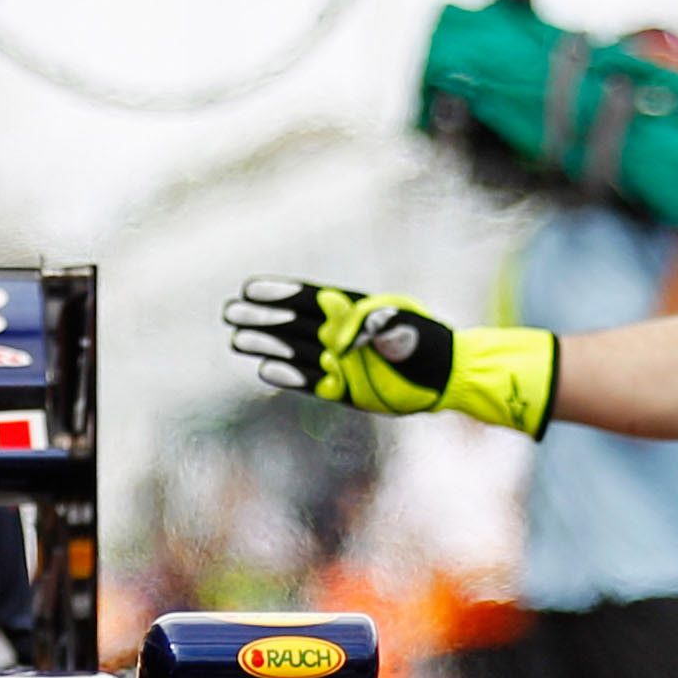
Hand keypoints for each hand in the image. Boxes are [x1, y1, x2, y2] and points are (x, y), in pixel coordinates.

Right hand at [224, 277, 557, 434]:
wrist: (447, 378)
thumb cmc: (432, 350)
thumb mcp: (416, 338)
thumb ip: (393, 332)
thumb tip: (372, 329)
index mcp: (355, 311)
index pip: (311, 299)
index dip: (280, 293)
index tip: (251, 288)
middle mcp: (341, 334)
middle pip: (294, 323)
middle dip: (262, 317)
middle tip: (231, 311)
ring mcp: (340, 362)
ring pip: (296, 351)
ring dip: (267, 345)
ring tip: (236, 339)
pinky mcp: (344, 389)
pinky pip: (310, 382)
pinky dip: (290, 376)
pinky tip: (265, 369)